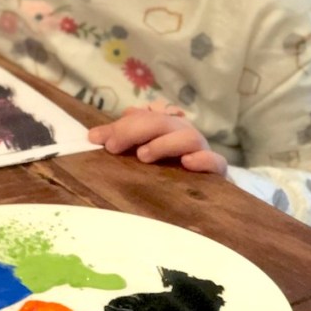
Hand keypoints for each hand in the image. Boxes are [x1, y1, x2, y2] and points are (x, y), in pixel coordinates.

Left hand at [88, 107, 227, 173]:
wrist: (205, 193)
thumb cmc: (166, 167)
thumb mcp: (140, 150)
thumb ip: (120, 140)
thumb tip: (93, 136)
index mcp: (165, 126)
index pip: (143, 116)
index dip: (120, 125)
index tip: (96, 138)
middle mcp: (183, 133)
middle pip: (162, 122)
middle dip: (134, 130)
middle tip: (113, 146)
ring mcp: (202, 151)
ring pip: (189, 137)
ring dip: (164, 143)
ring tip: (143, 155)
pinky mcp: (217, 172)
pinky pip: (216, 162)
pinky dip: (203, 160)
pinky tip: (187, 163)